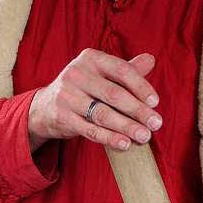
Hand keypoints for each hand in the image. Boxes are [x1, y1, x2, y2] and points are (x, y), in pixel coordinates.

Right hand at [27, 50, 161, 152]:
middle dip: (138, 111)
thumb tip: (150, 60)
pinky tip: (124, 144)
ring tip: (144, 136)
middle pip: (113, 94)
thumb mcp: (101, 74)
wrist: (46, 106)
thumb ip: (125, 70)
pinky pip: (90, 130)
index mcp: (91, 58)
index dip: (140, 86)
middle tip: (156, 124)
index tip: (155, 103)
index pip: (121, 70)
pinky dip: (109, 138)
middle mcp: (76, 73)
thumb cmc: (83, 88)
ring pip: (102, 114)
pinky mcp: (62, 116)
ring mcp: (67, 95)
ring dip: (127, 127)